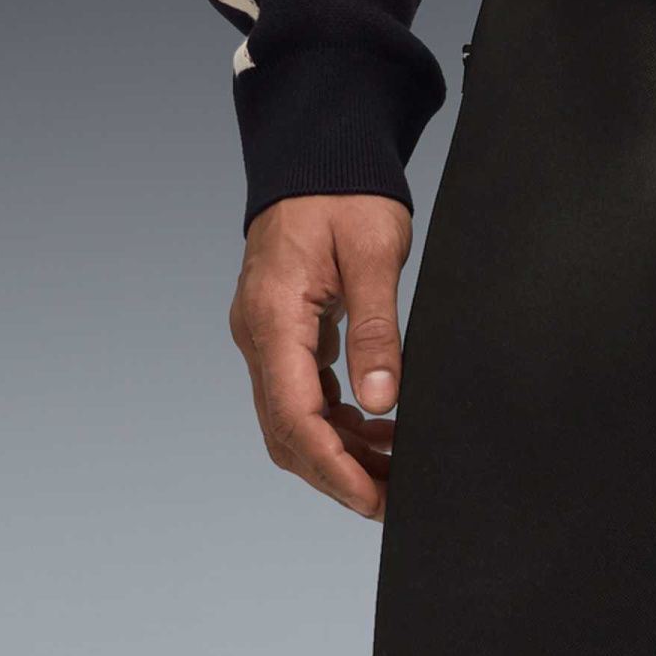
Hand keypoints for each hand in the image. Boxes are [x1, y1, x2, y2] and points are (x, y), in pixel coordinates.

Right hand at [229, 196, 413, 519]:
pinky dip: (339, 425)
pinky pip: (304, 398)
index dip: (333, 469)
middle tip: (392, 500)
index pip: (294, 417)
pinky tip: (380, 430)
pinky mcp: (283, 338)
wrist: (319, 155)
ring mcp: (266, 339)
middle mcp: (259, 336)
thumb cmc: (344, 192)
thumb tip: (381, 402)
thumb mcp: (373, 254)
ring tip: (396, 469)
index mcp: (273, 317)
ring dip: (341, 455)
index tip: (372, 500)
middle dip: (338, 476)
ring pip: (294, 423)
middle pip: (288, 434)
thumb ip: (376, 331)